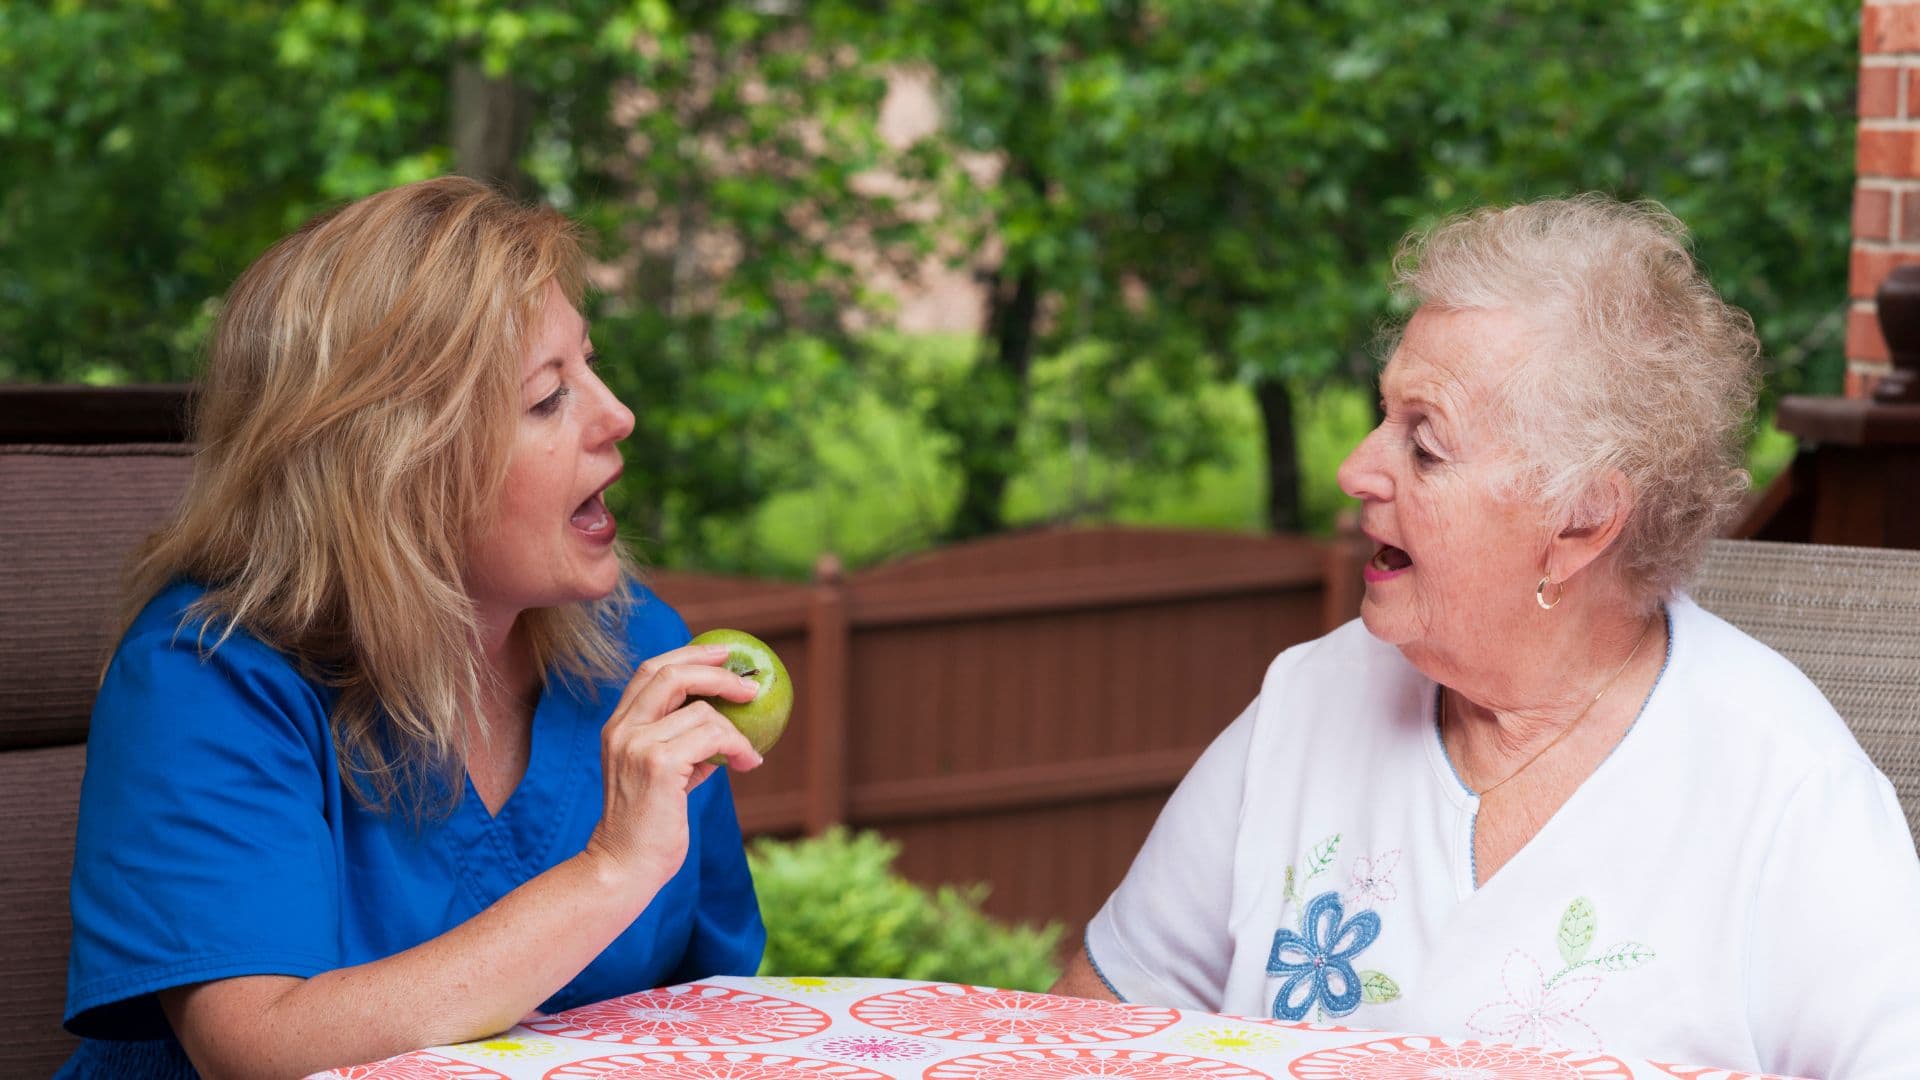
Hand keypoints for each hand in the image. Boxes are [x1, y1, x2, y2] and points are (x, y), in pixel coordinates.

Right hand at [583, 642, 762, 886]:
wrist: (624, 866)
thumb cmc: (648, 826)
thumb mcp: (661, 775)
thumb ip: (683, 747)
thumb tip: (723, 728)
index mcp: (618, 727)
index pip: (650, 671)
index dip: (689, 654)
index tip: (722, 652)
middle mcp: (622, 730)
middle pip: (671, 674)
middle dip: (716, 671)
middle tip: (749, 685)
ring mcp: (637, 745)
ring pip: (702, 711)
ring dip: (736, 730)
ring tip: (748, 755)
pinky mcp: (658, 765)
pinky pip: (713, 737)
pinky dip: (738, 746)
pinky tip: (747, 763)